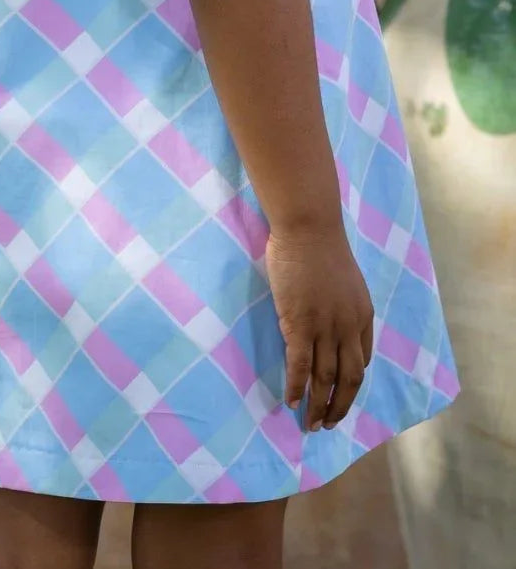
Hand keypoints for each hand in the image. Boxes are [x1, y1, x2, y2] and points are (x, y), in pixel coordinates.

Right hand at [265, 224, 374, 430]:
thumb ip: (341, 304)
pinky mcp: (300, 325)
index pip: (361, 360)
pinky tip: (291, 402)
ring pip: (325, 378)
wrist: (309, 228)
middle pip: (349, 379)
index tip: (340, 394)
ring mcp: (325, 329)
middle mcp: (349, 328)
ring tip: (310, 424)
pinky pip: (300, 366)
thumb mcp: (345, 280)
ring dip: (319, 405)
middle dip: (339, 406)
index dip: (350, 382)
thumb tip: (329, 317)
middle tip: (327, 424)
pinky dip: (296, 388)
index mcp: (362, 316)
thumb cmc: (321, 246)